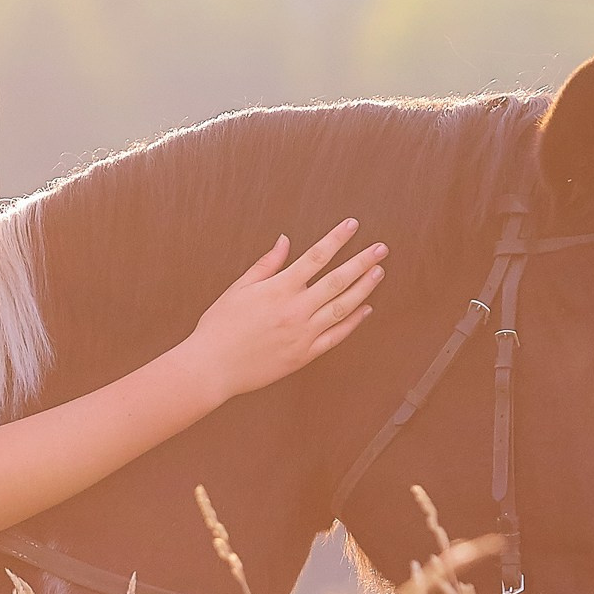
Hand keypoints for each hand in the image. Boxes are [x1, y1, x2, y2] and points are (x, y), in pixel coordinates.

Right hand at [180, 219, 385, 402]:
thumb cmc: (220, 326)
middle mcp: (295, 309)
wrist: (213, 367)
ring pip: (342, 307)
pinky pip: (336, 336)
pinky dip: (353, 322)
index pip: (315, 257)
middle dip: (362, 262)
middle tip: (381, 248)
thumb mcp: (239, 289)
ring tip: (379, 272)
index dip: (337, 239)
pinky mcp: (304, 355)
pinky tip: (366, 309)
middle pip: (337, 280)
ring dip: (363, 288)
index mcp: (278, 289)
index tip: (352, 225)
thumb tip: (285, 241)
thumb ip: (266, 264)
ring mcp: (303, 333)